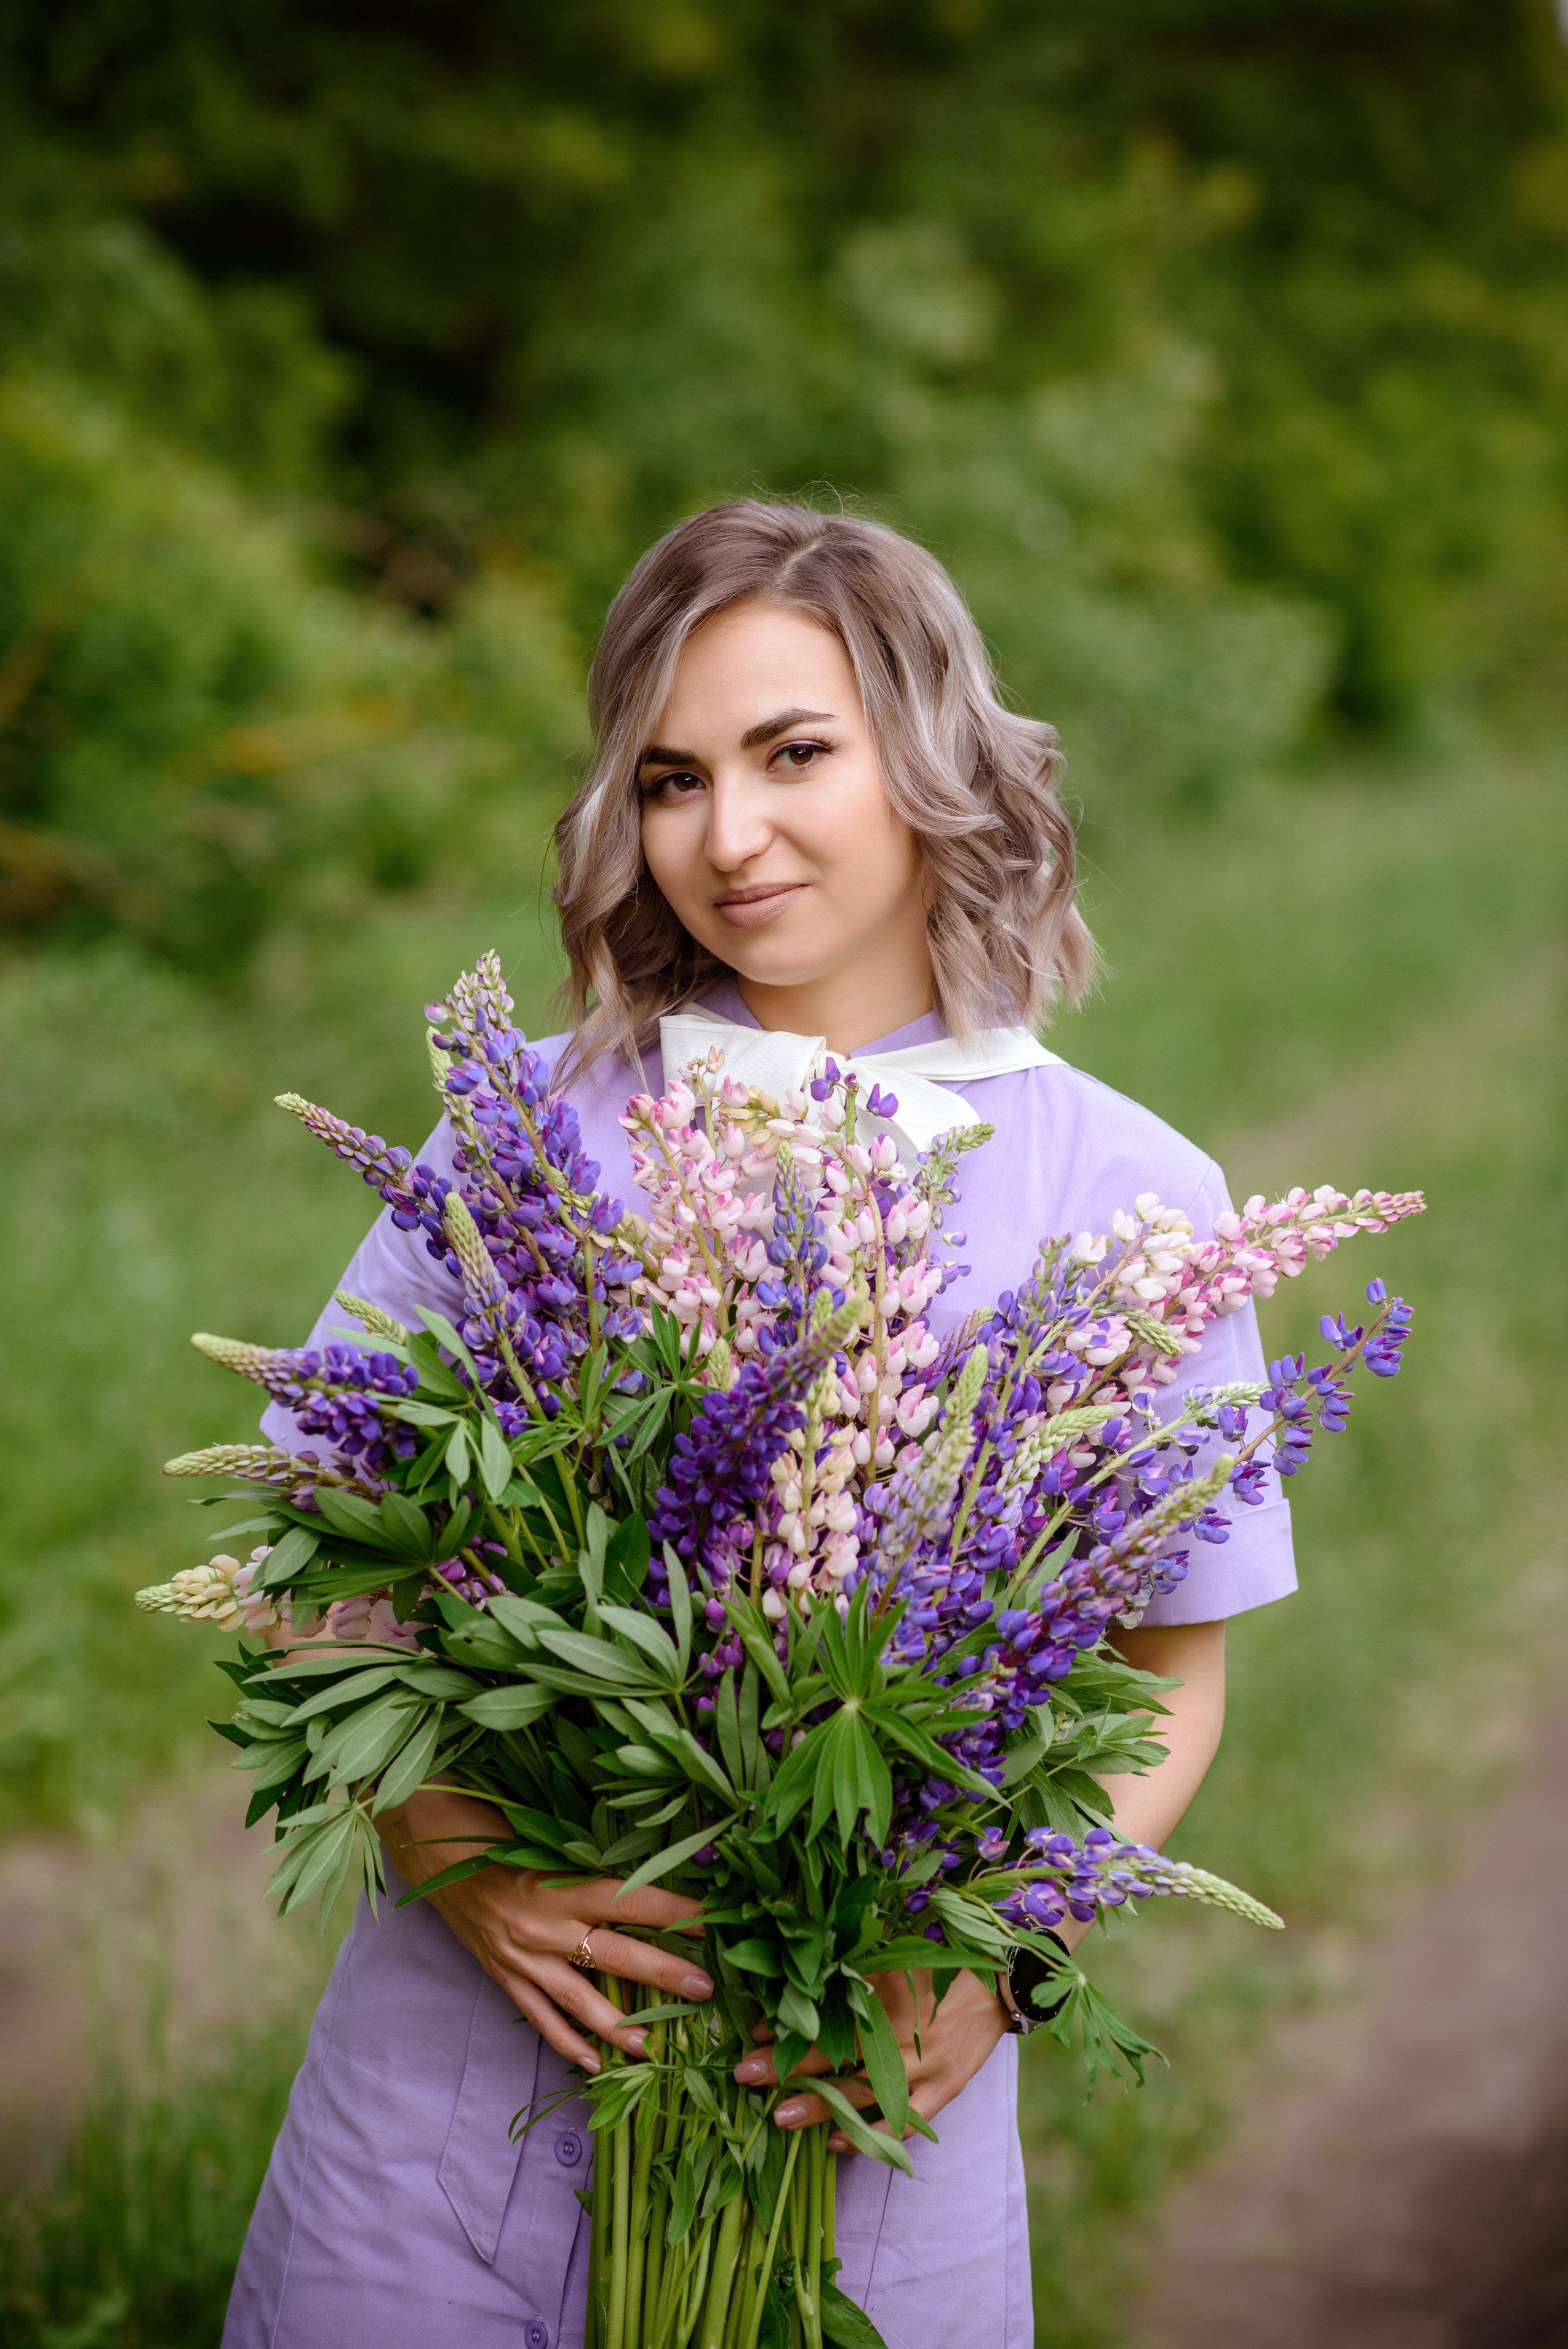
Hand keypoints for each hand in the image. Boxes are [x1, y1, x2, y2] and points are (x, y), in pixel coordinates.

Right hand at [380, 1785, 711, 2071]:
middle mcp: (546, 1925)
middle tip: (705, 1989)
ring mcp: (524, 1958)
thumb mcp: (552, 1845)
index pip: (632, 1900)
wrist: (439, 1858)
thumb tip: (650, 1883)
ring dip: (621, 2025)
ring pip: (581, 2001)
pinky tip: (593, 2062)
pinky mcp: (505, 1977)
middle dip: (665, 1973)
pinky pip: (541, 2018)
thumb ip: (593, 1870)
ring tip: (656, 2045)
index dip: (675, 1911)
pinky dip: (568, 2042)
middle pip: (617, 1955)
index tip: (712, 1921)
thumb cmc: (502, 1841)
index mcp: (563, 1884)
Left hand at [731, 1967, 1008, 2151]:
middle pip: (838, 2055)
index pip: (829, 2015)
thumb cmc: (943, 1961)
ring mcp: (927, 2064)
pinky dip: (873, 2134)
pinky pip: (907, 2119)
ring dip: (821, 2106)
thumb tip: (802, 1983)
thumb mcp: (898, 1955)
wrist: (1004, 1978)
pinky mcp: (947, 2086)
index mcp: (890, 1993)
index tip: (756, 2034)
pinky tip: (837, 2143)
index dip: (791, 2027)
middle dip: (789, 2068)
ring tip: (780, 2119)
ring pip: (867, 2092)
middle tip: (746, 2077)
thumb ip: (855, 1970)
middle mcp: (904, 2031)